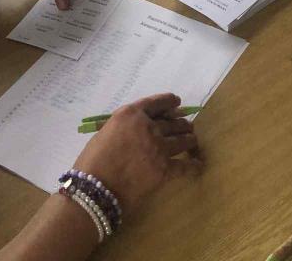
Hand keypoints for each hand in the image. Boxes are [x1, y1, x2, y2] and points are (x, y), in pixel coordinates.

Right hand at [73, 94, 200, 212]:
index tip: (177, 103)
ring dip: (189, 139)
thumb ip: (127, 124)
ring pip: (183, 139)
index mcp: (132, 114)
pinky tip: (198, 164)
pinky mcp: (165, 169)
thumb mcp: (107, 130)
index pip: (158, 102)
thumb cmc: (93, 160)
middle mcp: (149, 126)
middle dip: (181, 124)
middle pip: (174, 121)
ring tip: (191, 140)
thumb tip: (142, 127)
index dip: (171, 102)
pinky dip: (194, 165)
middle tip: (186, 126)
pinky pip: (186, 166)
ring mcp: (159, 147)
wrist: (95, 189)